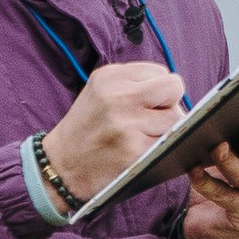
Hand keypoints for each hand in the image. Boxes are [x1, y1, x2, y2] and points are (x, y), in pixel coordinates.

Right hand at [43, 57, 190, 205]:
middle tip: (152, 119)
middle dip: (170, 104)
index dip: (157, 91)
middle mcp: (117, 96)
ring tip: (142, 136)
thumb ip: (134, 84)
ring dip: (167, 129)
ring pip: (176, 117)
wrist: (61, 166)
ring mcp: (126, 123)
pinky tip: (142, 151)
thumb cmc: (88, 129)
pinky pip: (169, 142)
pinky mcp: (134, 149)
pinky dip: (162, 148)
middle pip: (174, 87)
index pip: (160, 72)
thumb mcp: (101, 92)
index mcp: (109, 77)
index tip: (142, 105)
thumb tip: (177, 91)